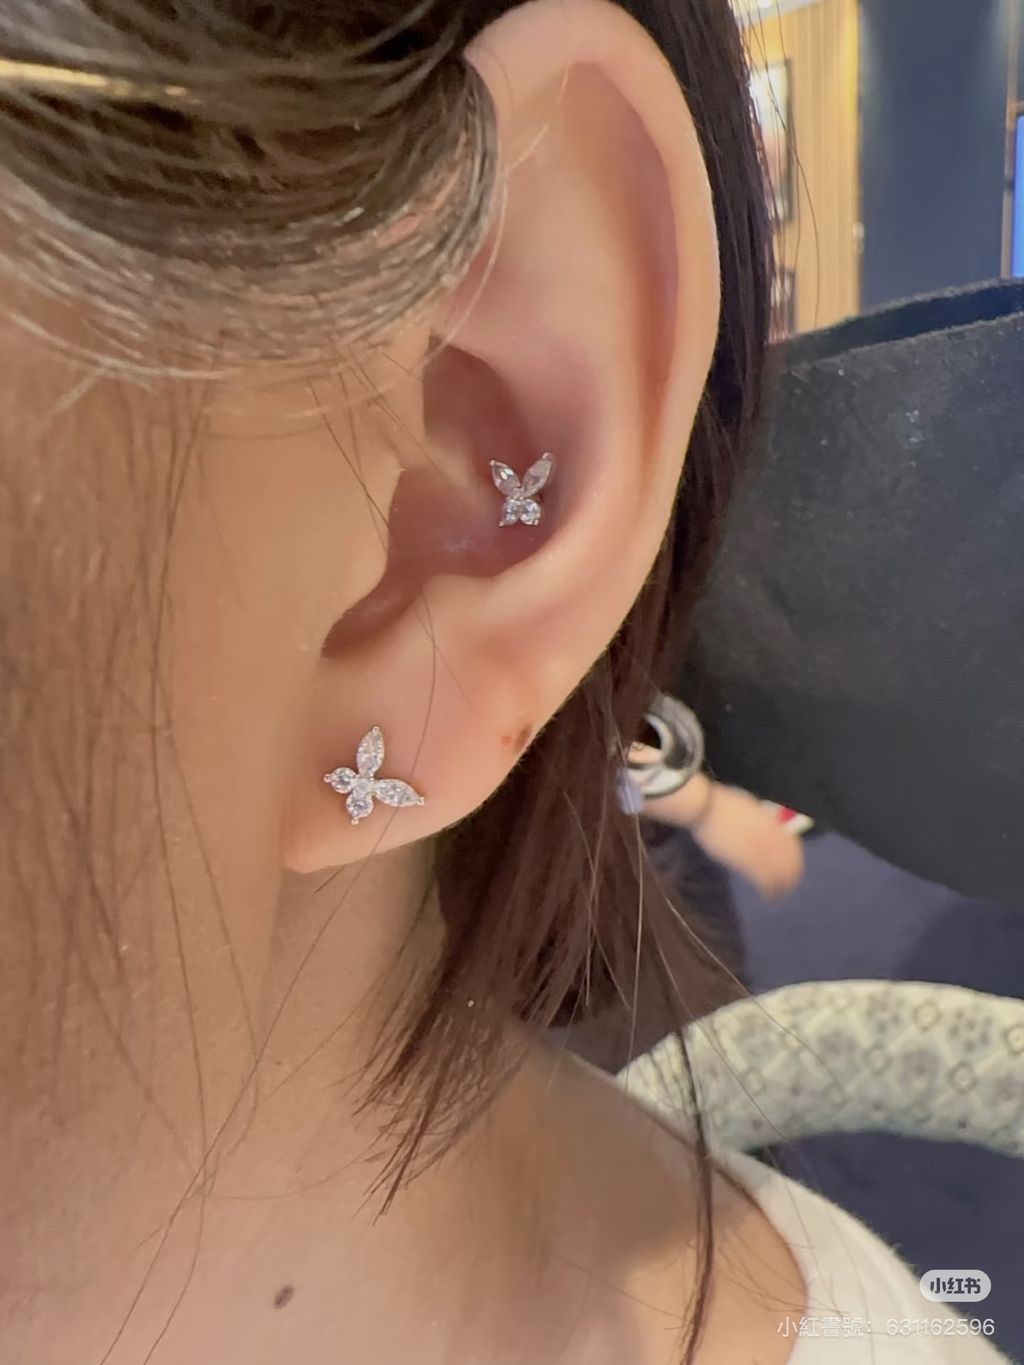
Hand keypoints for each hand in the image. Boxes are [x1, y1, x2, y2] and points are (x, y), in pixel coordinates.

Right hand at [645, 774, 804, 900]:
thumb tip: (768, 829)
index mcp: (773, 824)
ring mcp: (762, 850)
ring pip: (781, 874)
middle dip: (791, 877)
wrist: (707, 807)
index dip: (795, 860)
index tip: (792, 869)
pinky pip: (765, 880)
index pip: (793, 847)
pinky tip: (767, 896)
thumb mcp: (749, 809)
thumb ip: (762, 821)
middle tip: (786, 887)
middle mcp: (772, 838)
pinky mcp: (748, 861)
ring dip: (781, 886)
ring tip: (777, 895)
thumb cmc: (722, 804)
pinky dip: (769, 890)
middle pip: (791, 862)